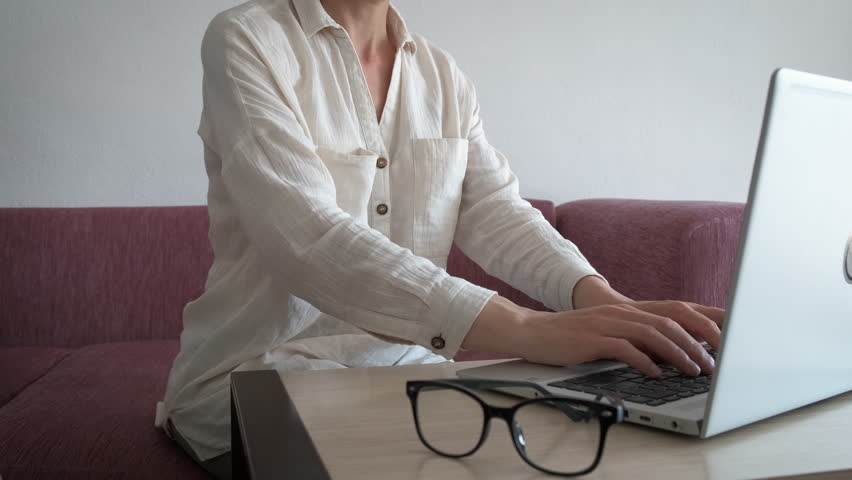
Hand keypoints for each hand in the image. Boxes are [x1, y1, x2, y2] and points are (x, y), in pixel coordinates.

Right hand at [516, 303, 717, 376]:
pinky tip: (655, 373)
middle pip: (667, 324)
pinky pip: (624, 348)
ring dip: (676, 353)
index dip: (697, 327)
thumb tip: (661, 357)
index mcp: (624, 311)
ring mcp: (604, 325)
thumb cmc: (566, 338)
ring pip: (651, 334)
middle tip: (711, 364)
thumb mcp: (603, 334)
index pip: (670, 314)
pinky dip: (644, 361)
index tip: (717, 345)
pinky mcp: (591, 339)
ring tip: (691, 370)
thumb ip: (630, 340)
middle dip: (694, 344)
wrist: (530, 331)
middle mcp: (618, 313)